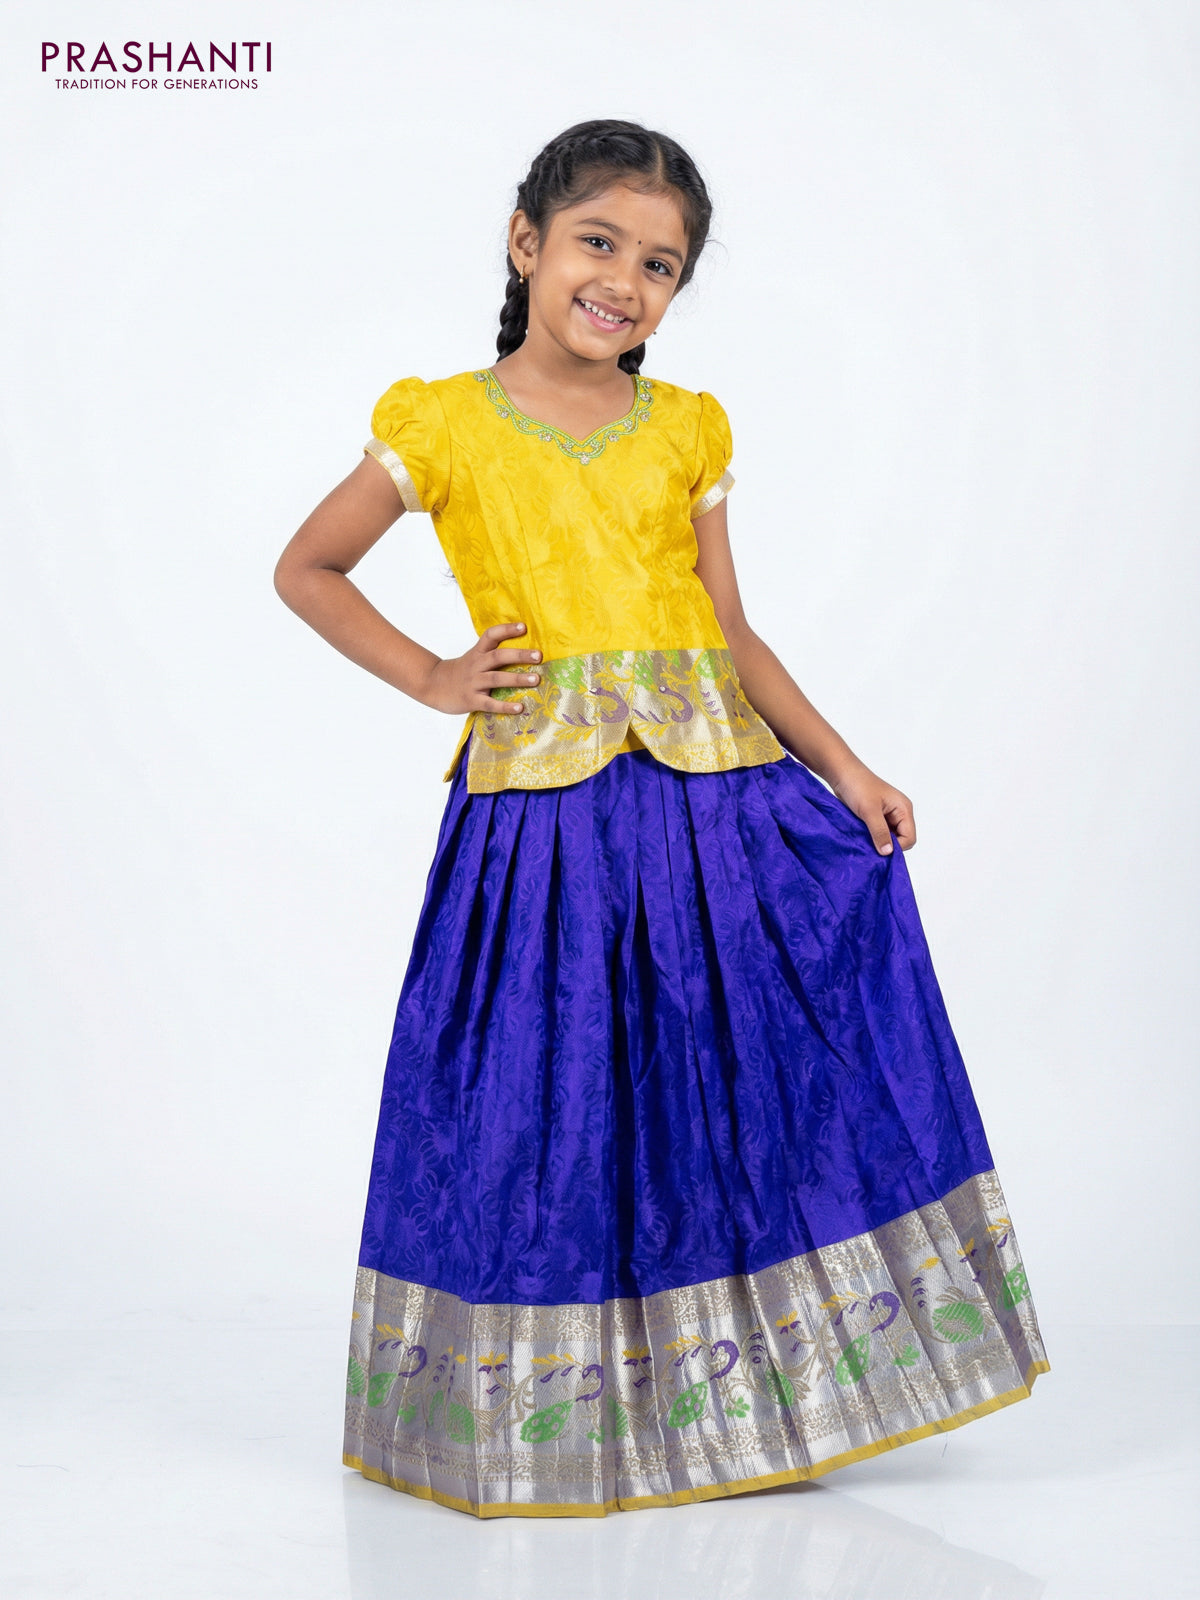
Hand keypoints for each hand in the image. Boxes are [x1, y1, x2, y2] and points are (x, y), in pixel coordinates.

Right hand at [418, 622, 541, 715]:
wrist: (432, 685)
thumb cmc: (461, 671)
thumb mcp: (473, 657)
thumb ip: (492, 653)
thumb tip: (523, 650)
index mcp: (477, 653)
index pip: (491, 636)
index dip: (506, 630)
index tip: (524, 627)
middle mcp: (476, 665)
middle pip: (498, 656)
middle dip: (519, 655)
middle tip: (539, 656)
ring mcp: (473, 683)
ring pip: (496, 679)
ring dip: (517, 679)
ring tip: (536, 679)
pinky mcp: (471, 700)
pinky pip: (490, 703)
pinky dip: (505, 706)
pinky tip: (519, 708)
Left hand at [831, 762, 915, 853]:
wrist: (842, 774)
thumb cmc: (858, 786)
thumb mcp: (869, 811)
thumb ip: (880, 832)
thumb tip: (888, 853)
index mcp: (904, 809)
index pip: (909, 838)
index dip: (896, 847)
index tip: (879, 849)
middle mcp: (899, 813)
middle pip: (901, 839)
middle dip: (887, 845)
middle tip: (870, 846)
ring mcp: (887, 815)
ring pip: (888, 837)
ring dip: (878, 841)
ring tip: (864, 840)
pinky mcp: (876, 817)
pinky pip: (878, 833)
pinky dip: (871, 837)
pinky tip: (861, 837)